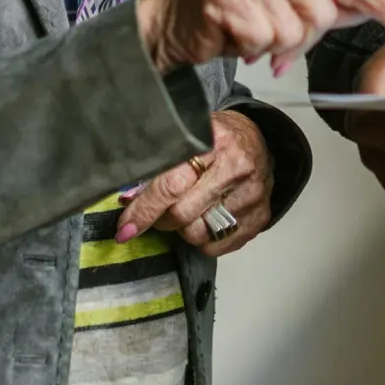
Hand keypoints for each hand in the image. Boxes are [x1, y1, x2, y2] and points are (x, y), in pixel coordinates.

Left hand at [116, 111, 273, 256]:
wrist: (259, 141)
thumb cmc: (218, 139)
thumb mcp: (190, 138)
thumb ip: (161, 164)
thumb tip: (127, 199)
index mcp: (214, 143)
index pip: (172, 184)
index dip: (144, 209)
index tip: (125, 228)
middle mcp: (237, 169)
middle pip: (183, 214)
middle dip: (161, 220)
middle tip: (158, 213)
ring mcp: (251, 195)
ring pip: (198, 234)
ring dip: (184, 230)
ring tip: (188, 212)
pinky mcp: (259, 217)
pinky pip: (217, 247)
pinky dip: (204, 240)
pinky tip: (206, 220)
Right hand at [137, 0, 384, 73]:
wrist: (176, 20)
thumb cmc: (237, 10)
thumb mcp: (291, 1)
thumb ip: (332, 5)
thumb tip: (374, 11)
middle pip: (324, 13)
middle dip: (303, 38)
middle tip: (274, 35)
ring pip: (293, 31)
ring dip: (273, 46)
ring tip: (249, 32)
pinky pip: (262, 40)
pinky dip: (248, 48)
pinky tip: (232, 34)